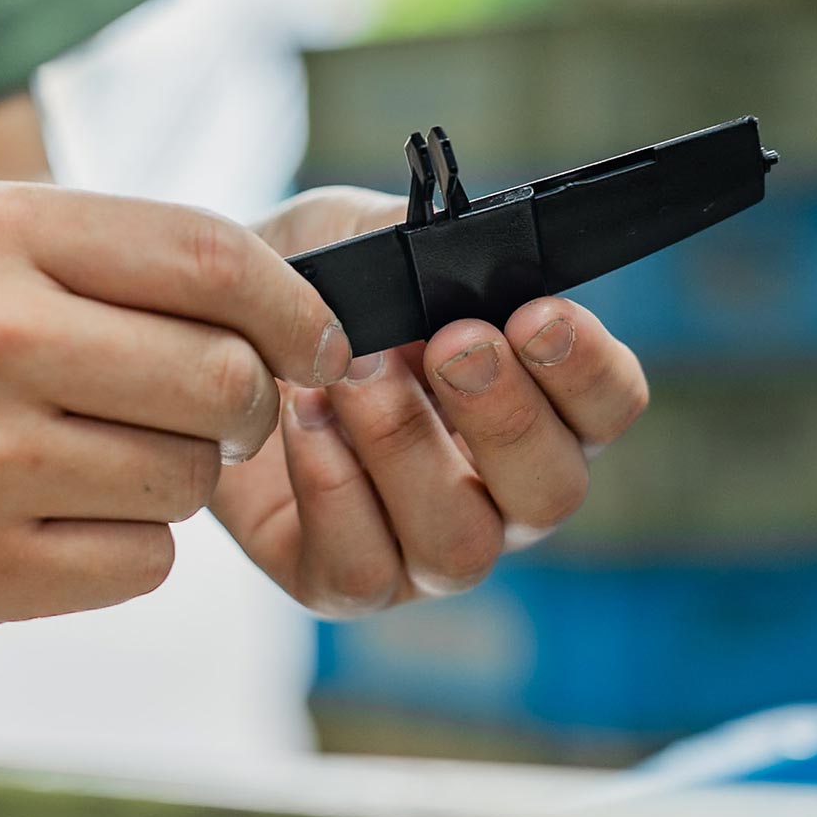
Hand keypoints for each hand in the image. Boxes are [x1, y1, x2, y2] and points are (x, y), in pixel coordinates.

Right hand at [0, 183, 351, 635]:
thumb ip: (101, 253)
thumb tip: (266, 307)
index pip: (210, 256)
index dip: (293, 303)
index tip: (317, 337)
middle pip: (220, 380)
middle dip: (246, 400)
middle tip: (214, 405)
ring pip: (187, 481)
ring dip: (178, 473)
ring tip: (102, 452)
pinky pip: (138, 564)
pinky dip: (127, 542)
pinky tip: (60, 512)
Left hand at [212, 187, 648, 616]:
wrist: (207, 328)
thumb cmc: (311, 285)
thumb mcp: (365, 238)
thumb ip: (423, 244)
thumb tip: (463, 255)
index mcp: (534, 399)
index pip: (610, 405)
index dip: (587, 369)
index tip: (537, 314)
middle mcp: (497, 488)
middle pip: (553, 491)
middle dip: (505, 415)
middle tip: (450, 344)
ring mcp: (424, 545)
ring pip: (461, 546)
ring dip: (408, 451)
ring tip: (354, 375)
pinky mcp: (344, 578)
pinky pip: (362, 570)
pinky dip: (334, 491)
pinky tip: (303, 419)